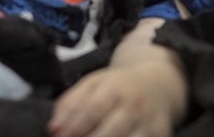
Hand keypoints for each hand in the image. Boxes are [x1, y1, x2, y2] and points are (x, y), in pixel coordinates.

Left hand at [49, 23, 185, 136]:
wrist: (159, 83)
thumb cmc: (119, 86)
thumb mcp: (93, 83)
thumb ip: (70, 103)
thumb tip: (54, 128)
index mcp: (115, 88)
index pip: (92, 109)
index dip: (73, 128)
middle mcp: (134, 106)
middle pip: (108, 133)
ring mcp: (149, 124)